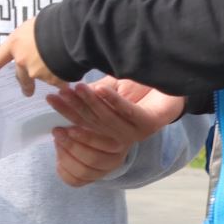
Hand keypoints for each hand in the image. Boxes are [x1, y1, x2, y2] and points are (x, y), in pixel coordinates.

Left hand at [0, 17, 66, 96]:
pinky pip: (59, 81)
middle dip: (25, 85)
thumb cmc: (53, 22)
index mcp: (15, 44)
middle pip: (21, 77)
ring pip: (43, 78)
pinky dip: (64, 76)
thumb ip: (29, 39)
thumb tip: (36, 44)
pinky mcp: (53, 80)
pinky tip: (71, 65)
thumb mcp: (34, 26)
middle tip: (27, 91)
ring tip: (63, 64)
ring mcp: (37, 72)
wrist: (71, 31)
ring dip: (51, 75)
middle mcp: (23, 61)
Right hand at [44, 78, 186, 186]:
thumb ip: (91, 95)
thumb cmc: (138, 88)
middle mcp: (121, 137)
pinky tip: (103, 89)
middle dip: (73, 108)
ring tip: (77, 88)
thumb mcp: (109, 92)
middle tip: (57, 94)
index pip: (82, 125)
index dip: (66, 112)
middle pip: (92, 123)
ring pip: (108, 119)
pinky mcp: (150, 123)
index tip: (50, 99)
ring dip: (91, 103)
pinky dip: (115, 101)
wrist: (173, 86)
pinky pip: (129, 112)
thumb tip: (65, 93)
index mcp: (110, 133)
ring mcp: (136, 132)